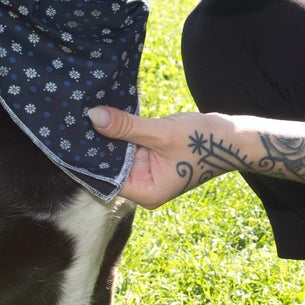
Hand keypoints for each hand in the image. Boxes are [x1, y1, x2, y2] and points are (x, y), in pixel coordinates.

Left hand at [87, 105, 229, 208]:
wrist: (234, 138)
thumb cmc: (202, 140)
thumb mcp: (161, 132)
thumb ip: (126, 126)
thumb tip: (93, 116)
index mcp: (146, 192)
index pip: (106, 176)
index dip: (88, 156)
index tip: (70, 134)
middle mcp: (143, 187)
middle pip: (110, 166)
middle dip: (97, 143)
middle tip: (75, 118)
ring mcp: (148, 173)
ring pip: (119, 154)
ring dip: (109, 135)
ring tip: (87, 113)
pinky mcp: (152, 158)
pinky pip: (130, 146)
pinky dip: (122, 132)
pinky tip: (108, 115)